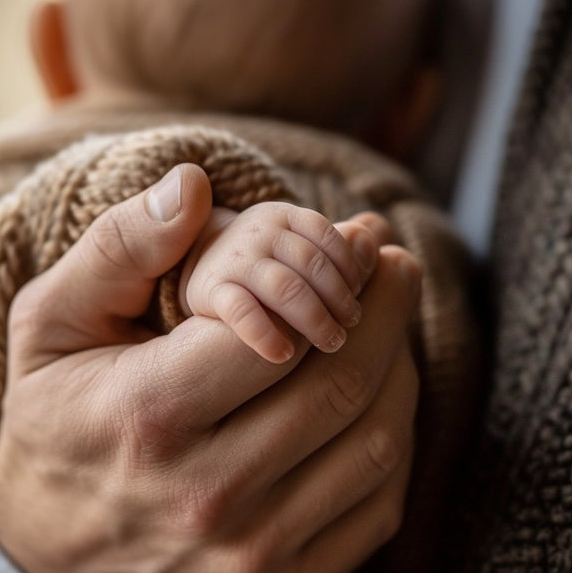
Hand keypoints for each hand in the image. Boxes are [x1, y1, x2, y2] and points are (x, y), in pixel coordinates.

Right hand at [0, 164, 421, 572]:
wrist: (47, 551)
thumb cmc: (54, 418)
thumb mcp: (51, 322)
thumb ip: (118, 247)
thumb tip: (191, 184)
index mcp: (147, 416)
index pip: (278, 330)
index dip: (336, 272)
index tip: (360, 235)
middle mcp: (206, 494)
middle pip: (340, 385)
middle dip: (387, 309)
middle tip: (395, 265)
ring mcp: (251, 553)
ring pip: (375, 443)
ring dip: (401, 367)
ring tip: (391, 323)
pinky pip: (378, 504)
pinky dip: (395, 436)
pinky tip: (379, 396)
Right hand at [180, 203, 378, 362]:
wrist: (194, 271)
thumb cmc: (261, 266)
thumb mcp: (298, 249)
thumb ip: (335, 250)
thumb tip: (376, 240)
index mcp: (284, 217)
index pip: (328, 237)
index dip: (351, 270)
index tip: (358, 299)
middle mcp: (259, 231)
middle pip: (312, 263)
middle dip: (339, 298)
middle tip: (352, 327)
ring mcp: (234, 260)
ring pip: (285, 287)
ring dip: (315, 318)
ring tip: (332, 343)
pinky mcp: (210, 291)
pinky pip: (242, 311)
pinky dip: (265, 334)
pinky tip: (282, 356)